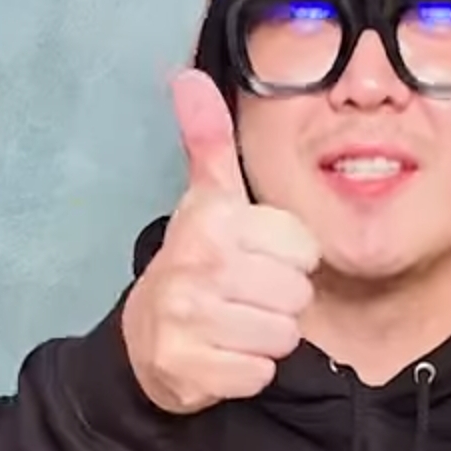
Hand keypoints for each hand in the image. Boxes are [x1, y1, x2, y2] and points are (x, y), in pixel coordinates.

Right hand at [122, 70, 319, 414]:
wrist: (145, 339)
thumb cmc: (194, 263)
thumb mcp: (206, 200)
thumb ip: (209, 141)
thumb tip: (188, 77)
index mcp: (214, 221)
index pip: (304, 250)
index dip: (290, 260)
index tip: (257, 260)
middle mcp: (198, 265)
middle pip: (297, 296)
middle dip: (280, 302)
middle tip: (245, 296)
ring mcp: (189, 318)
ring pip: (282, 337)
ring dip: (265, 338)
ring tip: (235, 324)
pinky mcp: (189, 368)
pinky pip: (259, 374)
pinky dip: (248, 371)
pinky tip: (225, 354)